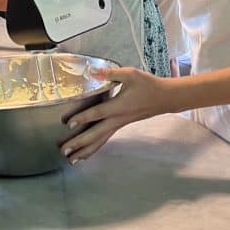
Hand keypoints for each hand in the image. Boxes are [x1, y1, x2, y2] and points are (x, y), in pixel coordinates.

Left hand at [59, 67, 175, 163]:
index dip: (83, 118)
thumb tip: (91, 70)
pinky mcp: (120, 126)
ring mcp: (119, 124)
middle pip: (96, 134)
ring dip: (85, 150)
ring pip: (100, 140)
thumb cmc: (147, 85)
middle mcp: (117, 119)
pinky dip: (94, 147)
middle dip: (80, 143)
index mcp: (118, 106)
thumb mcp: (130, 74)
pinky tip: (85, 154)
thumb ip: (110, 73)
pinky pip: (105, 139)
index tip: (68, 124)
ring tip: (71, 159)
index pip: (98, 113)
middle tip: (64, 151)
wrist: (165, 98)